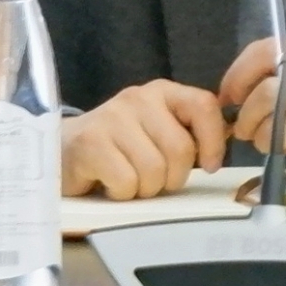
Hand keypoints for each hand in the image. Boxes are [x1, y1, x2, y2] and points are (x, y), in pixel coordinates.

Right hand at [60, 78, 226, 199]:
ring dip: (146, 188)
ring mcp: (111, 118)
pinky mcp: (90, 144)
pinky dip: (123, 193)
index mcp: (162, 92)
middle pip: (181, 149)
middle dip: (173, 177)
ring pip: (154, 170)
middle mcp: (138, 99)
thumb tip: (222, 148)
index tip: (210, 166)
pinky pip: (127, 182)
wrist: (63, 151)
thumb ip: (188, 134)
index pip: (204, 106)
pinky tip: (110, 183)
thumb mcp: (158, 132)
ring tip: (130, 180)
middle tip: (155, 180)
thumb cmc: (119, 147)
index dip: (214, 141)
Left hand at [219, 36, 285, 188]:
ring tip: (255, 135)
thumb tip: (248, 90)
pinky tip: (277, 147)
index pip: (267, 47)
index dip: (239, 70)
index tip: (232, 93)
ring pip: (266, 97)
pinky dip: (264, 141)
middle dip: (239, 87)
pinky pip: (274, 131)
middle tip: (236, 111)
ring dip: (249, 121)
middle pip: (264, 62)